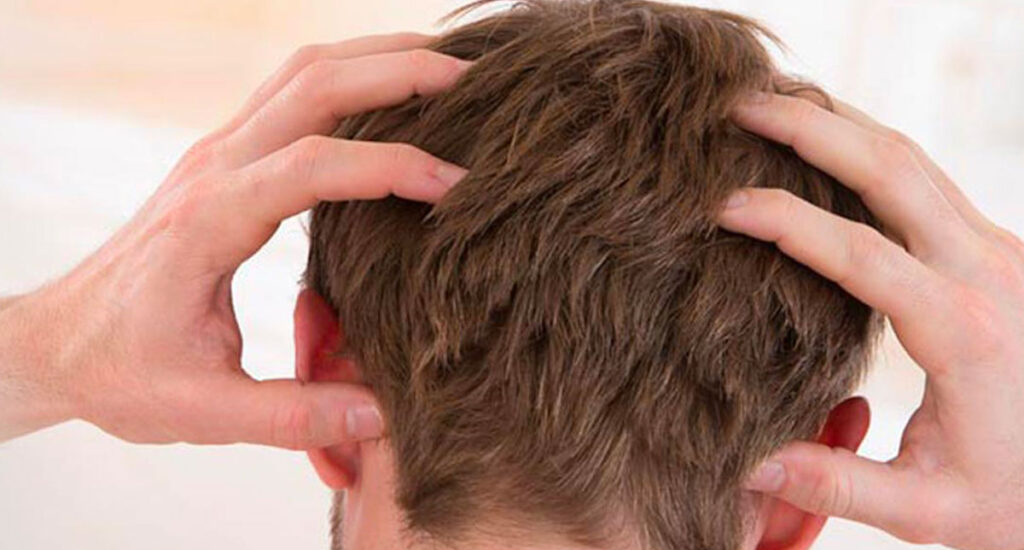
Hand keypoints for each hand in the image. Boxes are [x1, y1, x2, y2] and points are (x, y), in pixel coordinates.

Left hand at [0, 33, 470, 448]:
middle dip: (398, 71)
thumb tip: (384, 419)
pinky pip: (293, 92)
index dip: (391, 165)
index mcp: (209, 222)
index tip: (457, 184)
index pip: (312, 166)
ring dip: (376, 58)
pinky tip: (391, 92)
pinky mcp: (226, 158)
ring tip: (446, 68)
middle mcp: (213, 168)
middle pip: (313, 84)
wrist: (58, 341)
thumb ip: (294, 417)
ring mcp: (218, 154)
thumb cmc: (122, 371)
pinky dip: (350, 76)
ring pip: (304, 72)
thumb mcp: (201, 410)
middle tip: (474, 81)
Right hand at [720, 93, 1023, 549]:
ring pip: (914, 160)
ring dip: (842, 124)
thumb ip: (838, 487)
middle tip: (742, 107)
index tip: (725, 206)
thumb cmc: (1016, 497)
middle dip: (813, 130)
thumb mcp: (931, 511)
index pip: (862, 255)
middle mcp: (988, 274)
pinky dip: (871, 148)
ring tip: (775, 104)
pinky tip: (829, 142)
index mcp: (967, 333)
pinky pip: (926, 178)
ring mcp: (998, 252)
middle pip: (894, 171)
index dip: (788, 222)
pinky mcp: (994, 250)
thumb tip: (747, 466)